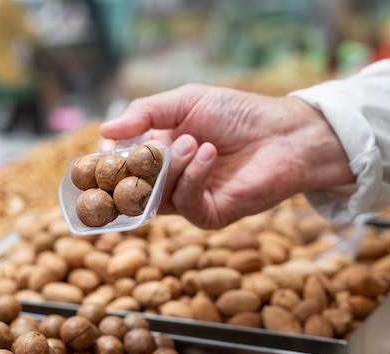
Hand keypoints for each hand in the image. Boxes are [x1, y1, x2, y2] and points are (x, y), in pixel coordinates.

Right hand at [100, 84, 353, 228]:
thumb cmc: (237, 114)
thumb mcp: (185, 102)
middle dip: (137, 166)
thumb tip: (105, 130)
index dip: (110, 160)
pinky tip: (207, 154)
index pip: (120, 165)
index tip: (106, 150)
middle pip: (132, 185)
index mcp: (157, 152)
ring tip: (192, 141)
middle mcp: (167, 179)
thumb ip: (144, 114)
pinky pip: (185, 203)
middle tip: (148, 146)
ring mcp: (186, 199)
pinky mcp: (208, 215)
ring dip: (170, 166)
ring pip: (155, 196)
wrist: (283, 133)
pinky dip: (191, 177)